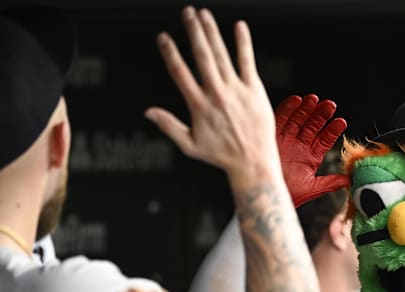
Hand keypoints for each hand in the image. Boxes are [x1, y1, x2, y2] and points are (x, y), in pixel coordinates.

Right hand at [146, 7, 279, 185]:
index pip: (180, 73)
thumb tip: (148, 112)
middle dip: (193, 32)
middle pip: (202, 57)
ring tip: (203, 14)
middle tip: (186, 12)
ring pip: (222, 55)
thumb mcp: (190, 145)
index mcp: (199, 106)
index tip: (163, 37)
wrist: (253, 161)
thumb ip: (169, 126)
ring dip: (212, 32)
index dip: (170, 53)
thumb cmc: (221, 155)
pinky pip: (247, 62)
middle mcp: (216, 95)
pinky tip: (239, 26)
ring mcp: (236, 91)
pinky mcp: (254, 90)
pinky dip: (243, 43)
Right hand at [275, 94, 348, 206]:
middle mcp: (299, 147)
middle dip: (321, 115)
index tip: (341, 122)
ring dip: (306, 109)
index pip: (324, 140)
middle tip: (330, 105)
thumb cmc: (288, 194)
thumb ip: (332, 182)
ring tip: (314, 99)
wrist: (266, 196)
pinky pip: (280, 120)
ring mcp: (286, 141)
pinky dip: (287, 109)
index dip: (333, 130)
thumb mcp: (313, 188)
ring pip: (298, 120)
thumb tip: (351, 179)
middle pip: (312, 126)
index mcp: (310, 157)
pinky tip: (295, 101)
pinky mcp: (272, 138)